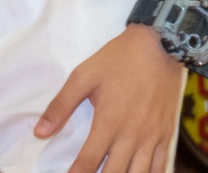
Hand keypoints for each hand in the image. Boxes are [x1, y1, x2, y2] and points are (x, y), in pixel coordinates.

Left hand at [36, 25, 182, 172]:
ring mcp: (152, 138)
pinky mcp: (167, 135)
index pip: (89, 162)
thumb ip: (61, 106)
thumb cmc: (118, 60)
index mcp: (109, 123)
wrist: (159, 47)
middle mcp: (132, 136)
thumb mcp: (83, 77)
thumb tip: (40, 132)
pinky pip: (162, 167)